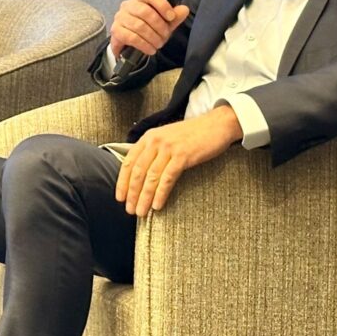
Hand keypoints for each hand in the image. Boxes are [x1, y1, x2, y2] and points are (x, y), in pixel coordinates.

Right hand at [109, 0, 189, 59]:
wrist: (130, 44)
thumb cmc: (148, 29)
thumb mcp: (164, 23)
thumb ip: (174, 17)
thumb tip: (184, 9)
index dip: (162, 4)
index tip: (171, 17)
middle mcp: (128, 5)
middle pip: (145, 11)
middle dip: (159, 26)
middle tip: (165, 36)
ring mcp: (120, 17)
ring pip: (139, 26)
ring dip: (152, 37)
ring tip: (158, 44)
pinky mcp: (116, 30)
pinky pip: (131, 37)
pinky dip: (144, 45)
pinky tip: (150, 49)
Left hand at [115, 106, 241, 216]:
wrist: (216, 124)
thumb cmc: (193, 134)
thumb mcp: (167, 137)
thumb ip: (153, 150)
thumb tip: (141, 173)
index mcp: (149, 137)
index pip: (129, 162)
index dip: (122, 182)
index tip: (120, 198)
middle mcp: (155, 141)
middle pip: (137, 172)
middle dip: (132, 193)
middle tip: (130, 210)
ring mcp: (169, 148)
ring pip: (151, 177)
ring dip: (144, 197)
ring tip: (141, 211)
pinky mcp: (183, 156)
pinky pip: (167, 178)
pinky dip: (160, 193)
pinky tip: (157, 205)